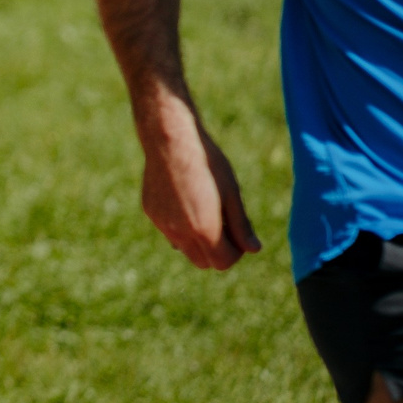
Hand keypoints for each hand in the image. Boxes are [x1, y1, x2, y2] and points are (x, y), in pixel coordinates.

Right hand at [139, 112, 260, 270]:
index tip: (239, 234)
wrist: (169, 139)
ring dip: (196, 240)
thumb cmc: (207, 163)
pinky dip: (180, 226)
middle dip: (216, 251)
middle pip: (202, 262)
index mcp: (204, 230)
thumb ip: (241, 226)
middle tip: (224, 227)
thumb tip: (253, 249)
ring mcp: (161, 223)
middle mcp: (180, 232)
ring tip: (204, 211)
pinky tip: (184, 200)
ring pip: (183, 248)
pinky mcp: (150, 212)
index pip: (222, 263)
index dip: (235, 253)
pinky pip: (169, 231)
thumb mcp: (232, 193)